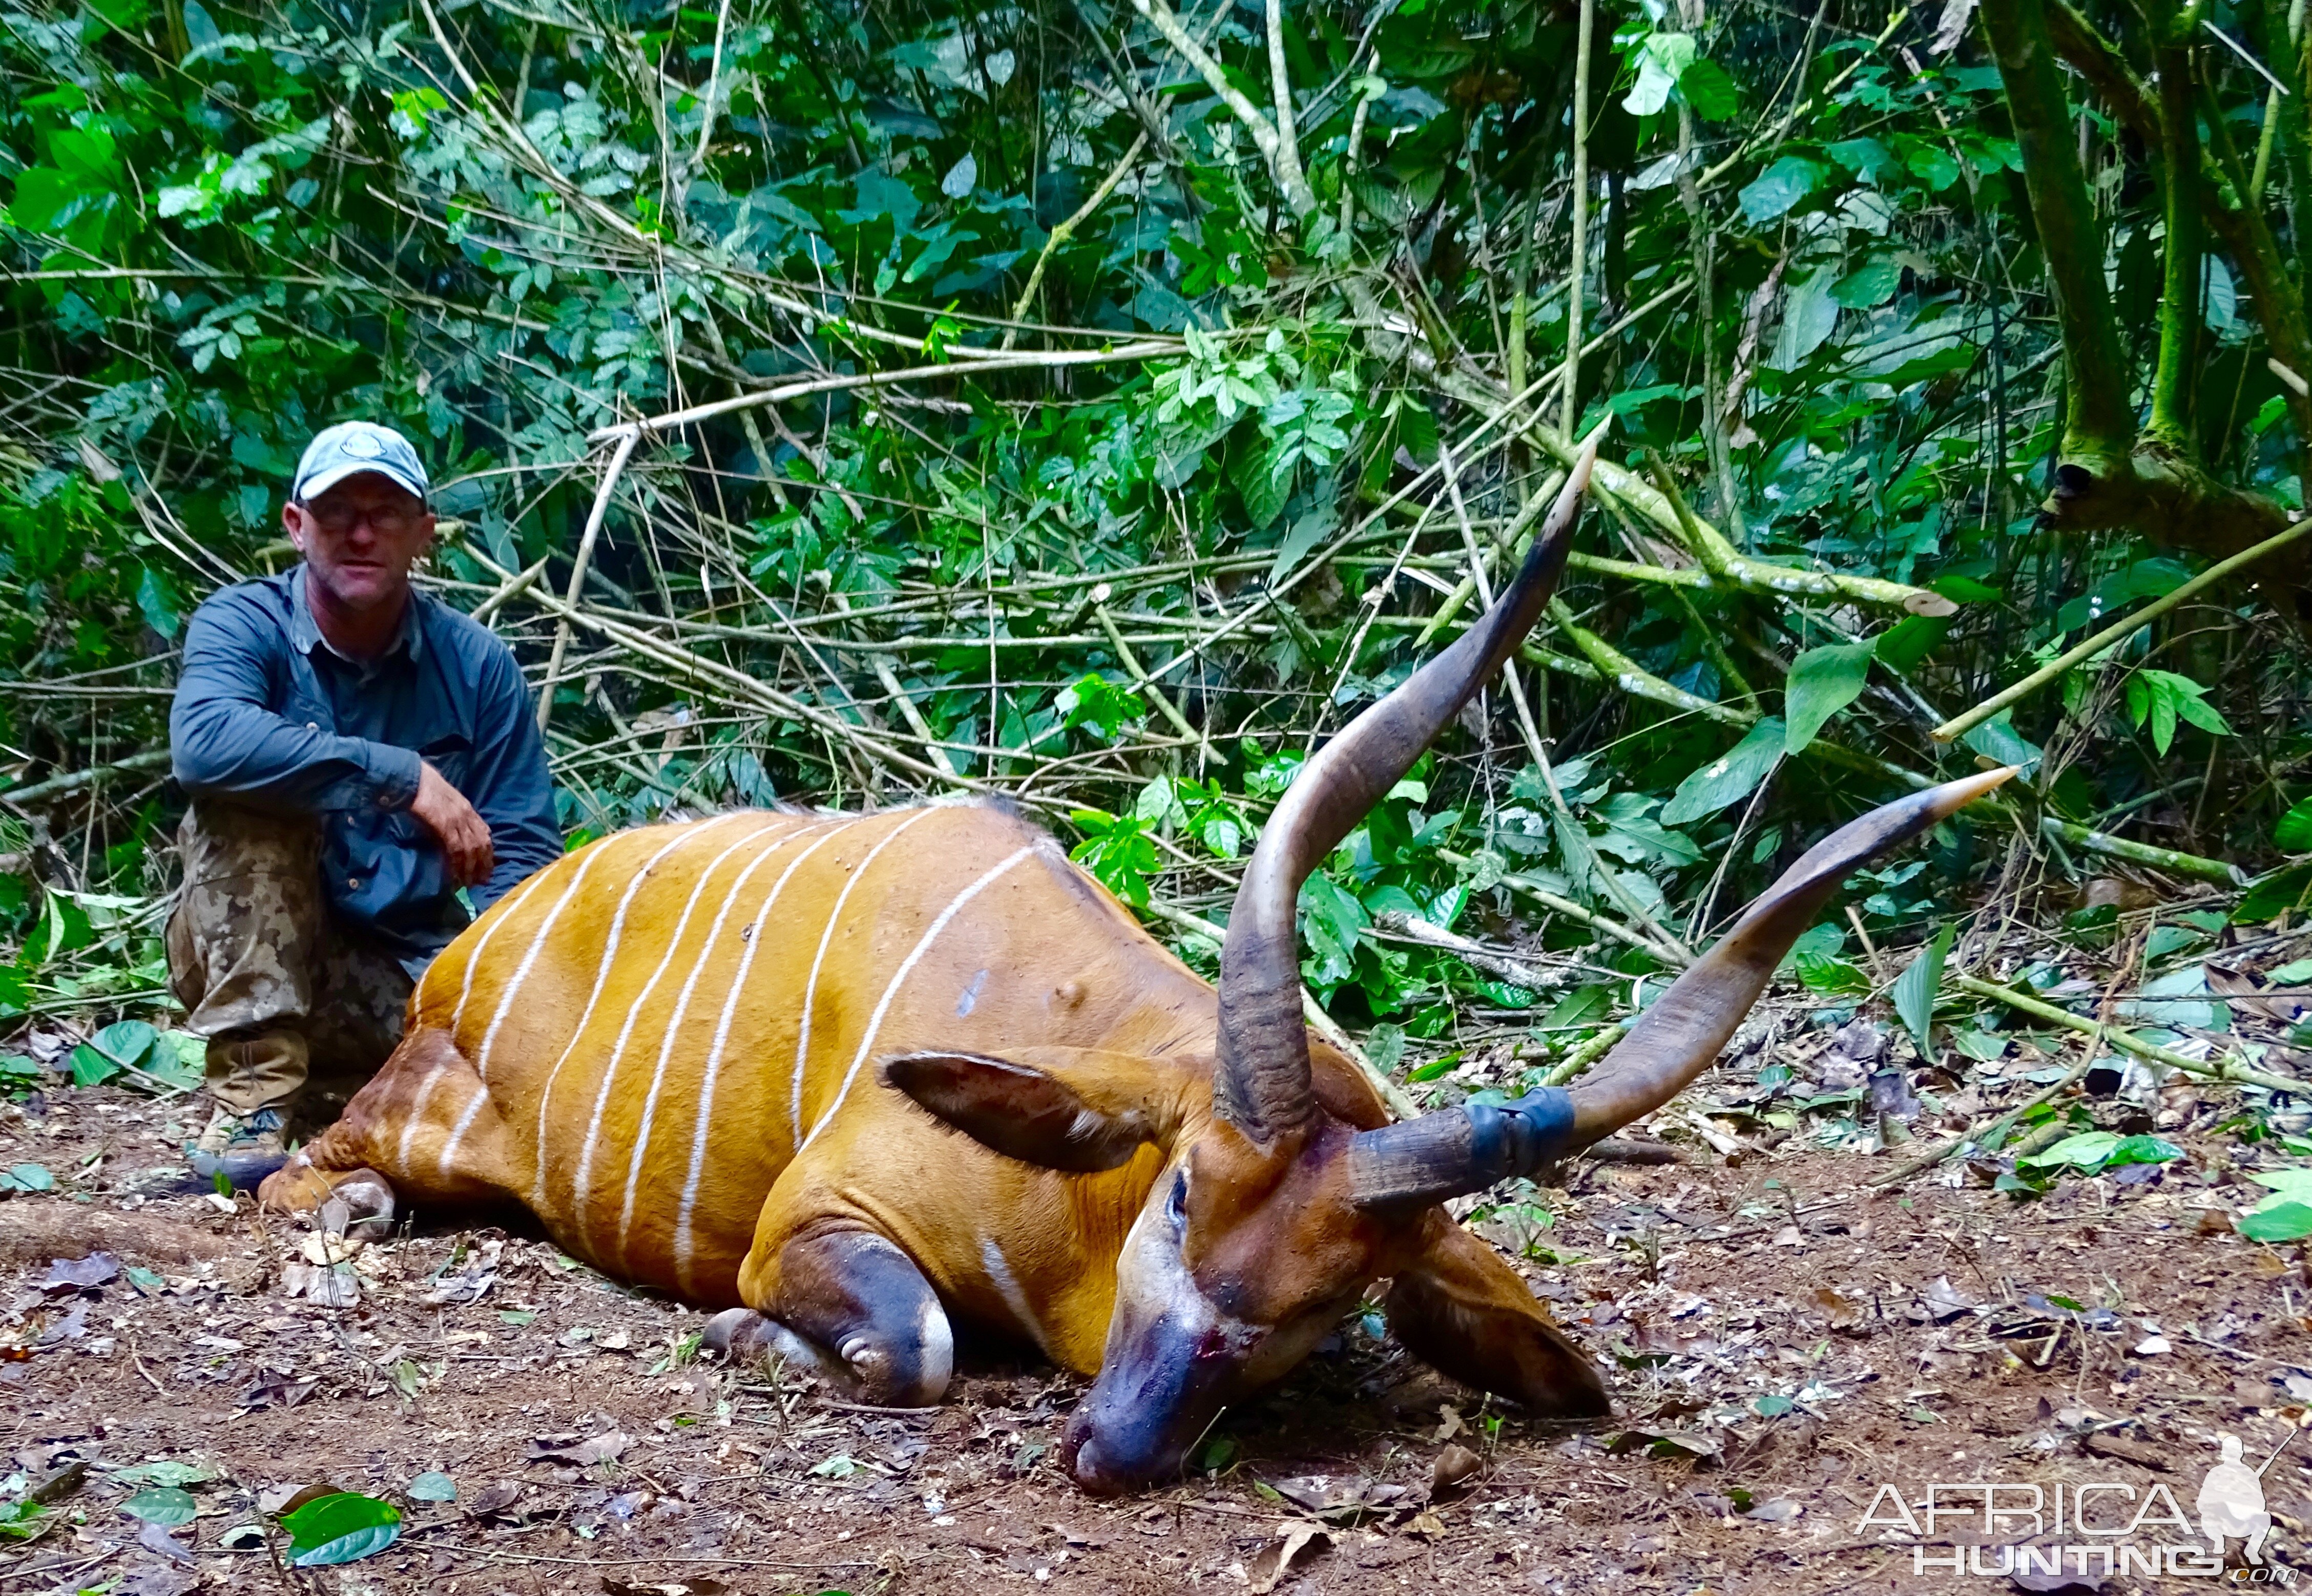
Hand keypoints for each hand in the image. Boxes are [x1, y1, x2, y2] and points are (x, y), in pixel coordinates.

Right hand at [410, 760, 493, 887]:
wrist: (412, 778)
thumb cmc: (423, 786)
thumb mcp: (443, 800)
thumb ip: (450, 814)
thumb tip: (449, 832)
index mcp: (467, 808)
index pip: (484, 833)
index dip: (487, 851)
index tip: (487, 865)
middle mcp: (466, 814)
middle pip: (482, 843)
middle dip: (483, 863)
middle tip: (483, 880)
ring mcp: (457, 820)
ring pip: (470, 849)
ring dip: (470, 868)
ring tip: (469, 883)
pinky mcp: (445, 825)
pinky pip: (456, 848)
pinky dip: (457, 863)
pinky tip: (456, 874)